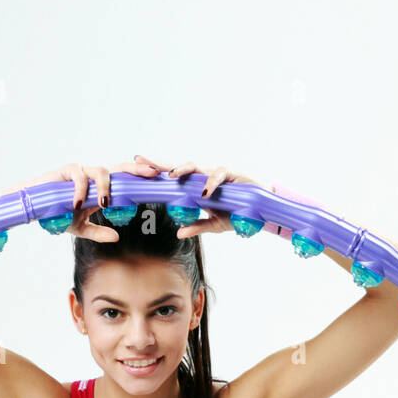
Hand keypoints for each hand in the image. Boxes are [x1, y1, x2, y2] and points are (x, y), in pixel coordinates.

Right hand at [12, 159, 166, 241]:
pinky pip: (78, 177)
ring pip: (100, 172)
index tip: (157, 180)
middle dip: (136, 170)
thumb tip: (116, 237)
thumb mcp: (80, 228)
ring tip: (103, 204)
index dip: (140, 178)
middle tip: (150, 174)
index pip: (124, 179)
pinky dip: (80, 190)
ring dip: (104, 187)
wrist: (35, 209)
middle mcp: (93, 177)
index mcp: (100, 188)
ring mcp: (81, 172)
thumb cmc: (57, 214)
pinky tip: (78, 204)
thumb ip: (98, 232)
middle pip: (118, 169)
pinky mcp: (66, 171)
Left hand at [130, 157, 260, 237]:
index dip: (156, 172)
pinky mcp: (232, 175)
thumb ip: (197, 227)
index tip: (138, 167)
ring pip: (196, 167)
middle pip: (179, 168)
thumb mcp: (214, 225)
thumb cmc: (236, 214)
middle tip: (144, 164)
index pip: (173, 179)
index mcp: (196, 188)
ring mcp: (216, 175)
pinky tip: (205, 190)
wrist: (260, 210)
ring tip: (172, 177)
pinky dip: (212, 181)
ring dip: (183, 170)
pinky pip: (220, 174)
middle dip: (161, 165)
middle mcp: (203, 178)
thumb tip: (179, 234)